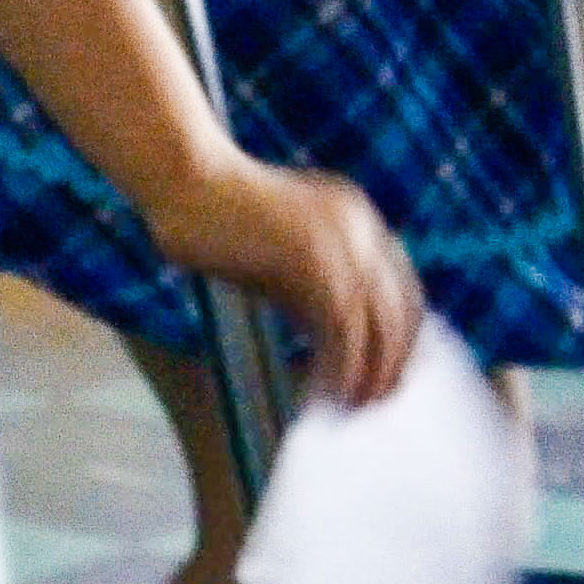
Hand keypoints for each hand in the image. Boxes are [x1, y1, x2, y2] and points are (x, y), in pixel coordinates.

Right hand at [142, 155, 424, 409]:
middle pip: (401, 307)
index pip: (401, 288)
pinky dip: (343, 363)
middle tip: (376, 403)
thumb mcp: (275, 262)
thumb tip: (335, 351)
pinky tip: (328, 389)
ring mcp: (340, 236)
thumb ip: (309, 296)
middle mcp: (359, 224)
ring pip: (379, 321)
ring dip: (372, 371)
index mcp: (355, 217)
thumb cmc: (214, 219)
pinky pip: (344, 323)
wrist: (182, 177)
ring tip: (353, 405)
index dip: (401, 339)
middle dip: (394, 362)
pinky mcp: (314, 254)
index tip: (388, 377)